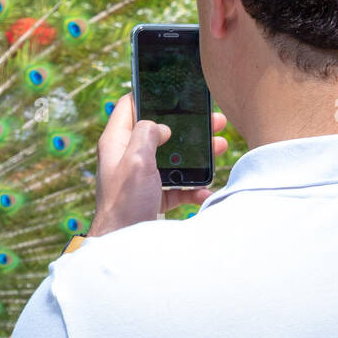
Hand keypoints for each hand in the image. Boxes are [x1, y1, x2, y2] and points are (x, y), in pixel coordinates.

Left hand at [88, 93, 228, 235]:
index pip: (129, 106)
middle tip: (213, 121)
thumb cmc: (124, 202)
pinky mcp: (151, 197)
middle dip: (186, 127)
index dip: (148, 94)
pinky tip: (206, 191)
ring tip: (220, 147)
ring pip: (171, 159)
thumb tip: (162, 126)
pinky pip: (176, 187)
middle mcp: (126, 157)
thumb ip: (147, 134)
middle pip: (159, 132)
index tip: (173, 90)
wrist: (124, 246)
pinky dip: (192, 188)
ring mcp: (140, 178)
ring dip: (196, 156)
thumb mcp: (136, 160)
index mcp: (116, 142)